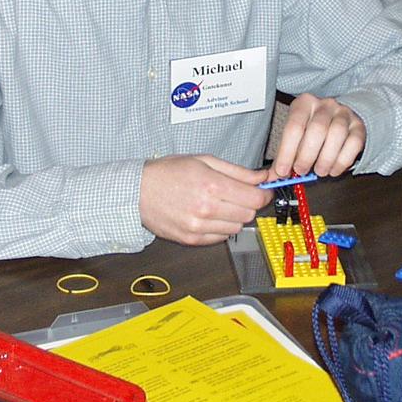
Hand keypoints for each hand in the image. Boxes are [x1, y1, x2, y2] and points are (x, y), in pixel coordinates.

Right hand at [139, 154, 269, 244]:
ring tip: (221, 204)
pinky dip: (221, 227)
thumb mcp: (204, 161)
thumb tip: (262, 177)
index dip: (264, 194)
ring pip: (236, 228)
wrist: (137, 192)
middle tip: (240, 194)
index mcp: (211, 186)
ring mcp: (198, 227)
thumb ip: (237, 171)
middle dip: (249, 204)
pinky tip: (210, 215)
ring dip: (235, 217)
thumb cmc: (168, 173)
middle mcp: (206, 209)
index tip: (264, 191)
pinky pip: (221, 237)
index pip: (254, 198)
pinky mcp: (192, 240)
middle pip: (248, 214)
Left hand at [269, 93, 364, 178]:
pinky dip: (343, 161)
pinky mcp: (358, 126)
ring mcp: (344, 114)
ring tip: (319, 171)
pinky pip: (354, 143)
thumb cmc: (311, 129)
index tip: (282, 171)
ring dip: (326, 159)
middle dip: (307, 155)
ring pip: (337, 134)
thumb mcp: (294, 136)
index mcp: (304, 103)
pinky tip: (334, 169)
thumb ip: (285, 155)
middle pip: (317, 129)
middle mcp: (325, 105)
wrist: (337, 119)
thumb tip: (273, 176)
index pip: (294, 127)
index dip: (287, 152)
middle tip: (301, 171)